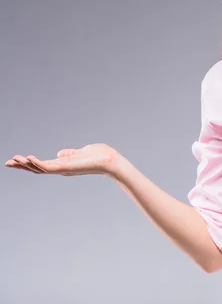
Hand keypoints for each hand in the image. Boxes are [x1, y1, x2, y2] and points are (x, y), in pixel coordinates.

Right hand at [4, 143, 124, 176]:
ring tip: (12, 160)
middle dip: (22, 166)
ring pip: (40, 169)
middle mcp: (61, 169)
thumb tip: (59, 153)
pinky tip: (28, 158)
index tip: (16, 160)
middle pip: (37, 169)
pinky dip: (37, 163)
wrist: (111, 161)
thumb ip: (70, 153)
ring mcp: (63, 169)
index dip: (29, 163)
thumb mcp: (81, 152)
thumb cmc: (100, 156)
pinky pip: (48, 167)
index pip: (42, 165)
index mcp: (63, 165)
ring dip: (26, 165)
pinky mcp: (67, 168)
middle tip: (7, 163)